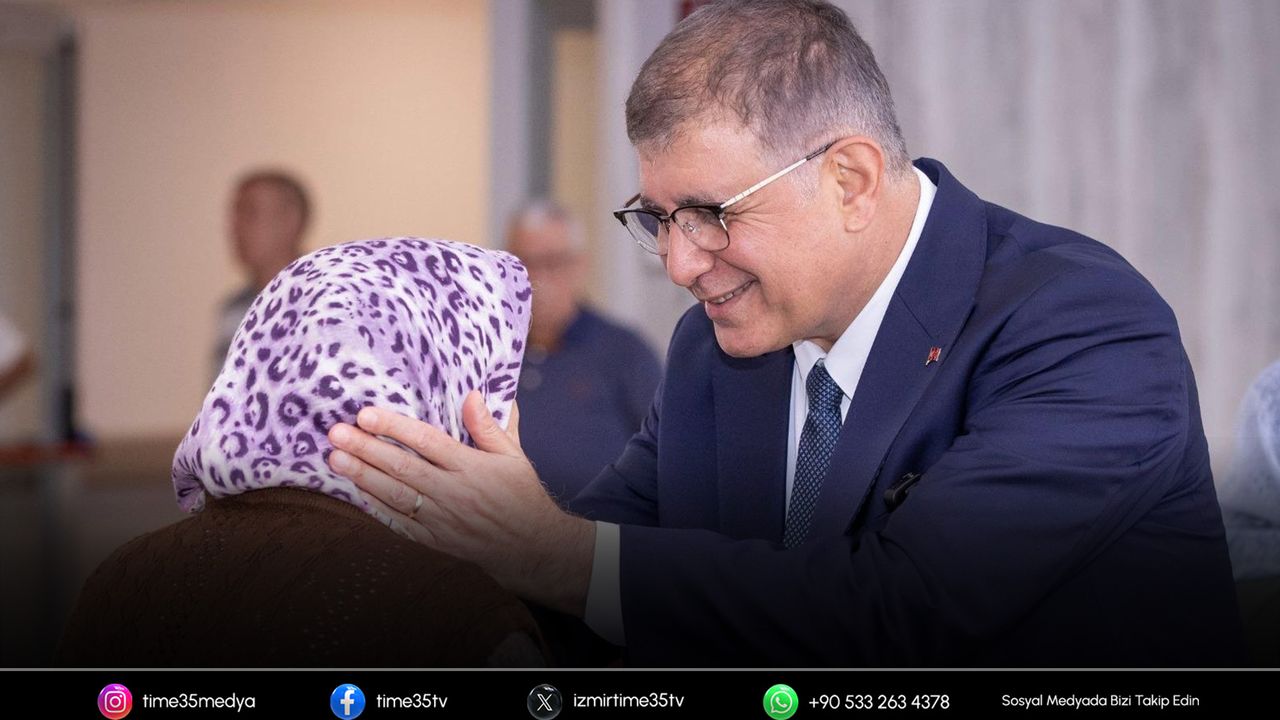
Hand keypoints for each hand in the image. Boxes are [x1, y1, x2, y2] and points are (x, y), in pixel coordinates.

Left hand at [326, 391, 595, 616]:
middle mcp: (453, 493)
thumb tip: (471, 394)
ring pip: (395, 495)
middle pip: (402, 468)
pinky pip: (399, 522)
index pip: (427, 442)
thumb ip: (490, 426)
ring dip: (363, 476)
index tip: (366, 414)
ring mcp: (441, 519)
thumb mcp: (514, 456)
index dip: (395, 427)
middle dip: (366, 449)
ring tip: (335, 458)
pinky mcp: (433, 539)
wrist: (529, 547)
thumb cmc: (520, 494)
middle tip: (336, 432)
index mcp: (472, 468)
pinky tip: (356, 491)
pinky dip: (376, 507)